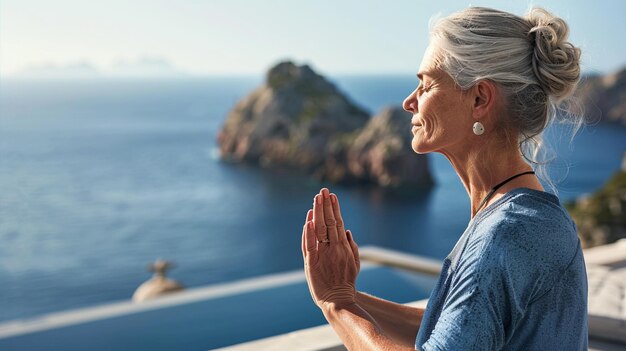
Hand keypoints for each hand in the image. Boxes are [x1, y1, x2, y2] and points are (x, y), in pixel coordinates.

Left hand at [301, 188, 360, 310]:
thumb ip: (352, 246)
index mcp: (343, 247)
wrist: (338, 300)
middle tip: (323, 190)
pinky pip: (310, 246)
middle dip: (325, 205)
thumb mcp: (355, 263)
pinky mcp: (312, 264)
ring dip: (318, 213)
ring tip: (316, 198)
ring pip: (320, 230)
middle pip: (329, 222)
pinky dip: (309, 233)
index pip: (338, 222)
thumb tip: (347, 230)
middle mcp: (333, 248)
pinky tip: (309, 221)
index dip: (334, 208)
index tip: (332, 196)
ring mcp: (323, 255)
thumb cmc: (346, 282)